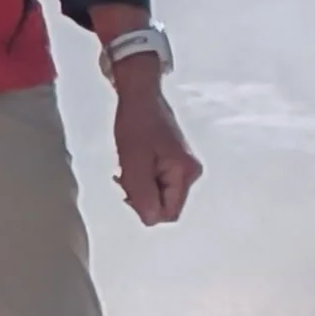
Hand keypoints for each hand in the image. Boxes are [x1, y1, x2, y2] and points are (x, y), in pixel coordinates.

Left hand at [105, 47, 200, 224]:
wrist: (139, 95)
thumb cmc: (136, 124)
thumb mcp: (134, 162)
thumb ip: (142, 193)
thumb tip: (150, 219)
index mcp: (185, 173)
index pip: (168, 213)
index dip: (146, 208)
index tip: (129, 189)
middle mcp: (189, 174)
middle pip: (164, 204)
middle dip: (141, 197)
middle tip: (124, 176)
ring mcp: (182, 168)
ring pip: (158, 195)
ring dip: (138, 187)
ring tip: (127, 167)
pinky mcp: (173, 162)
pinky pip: (157, 182)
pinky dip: (141, 178)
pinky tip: (132, 163)